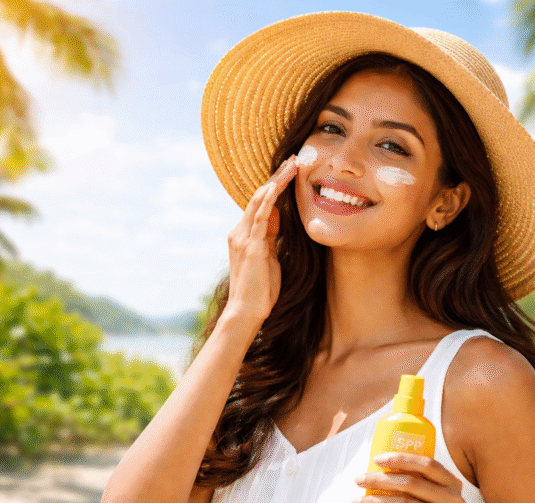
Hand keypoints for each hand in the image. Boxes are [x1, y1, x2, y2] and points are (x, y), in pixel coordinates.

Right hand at [224, 157, 297, 321]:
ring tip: (292, 166)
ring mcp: (243, 237)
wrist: (246, 311)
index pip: (260, 203)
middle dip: (278, 177)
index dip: (275, 186)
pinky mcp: (251, 245)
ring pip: (260, 201)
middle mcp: (239, 232)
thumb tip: (277, 215)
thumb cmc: (260, 289)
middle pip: (260, 196)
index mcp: (243, 234)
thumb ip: (270, 236)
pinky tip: (279, 185)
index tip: (290, 172)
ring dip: (277, 181)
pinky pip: (260, 215)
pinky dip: (270, 198)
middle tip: (294, 160)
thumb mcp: (268, 257)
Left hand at [352, 453, 465, 502]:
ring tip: (358, 500)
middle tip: (359, 479)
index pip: (427, 464)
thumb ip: (416, 475)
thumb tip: (377, 461)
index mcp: (452, 482)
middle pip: (411, 483)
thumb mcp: (432, 488)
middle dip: (379, 479)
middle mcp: (452, 500)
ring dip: (375, 501)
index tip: (376, 459)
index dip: (401, 458)